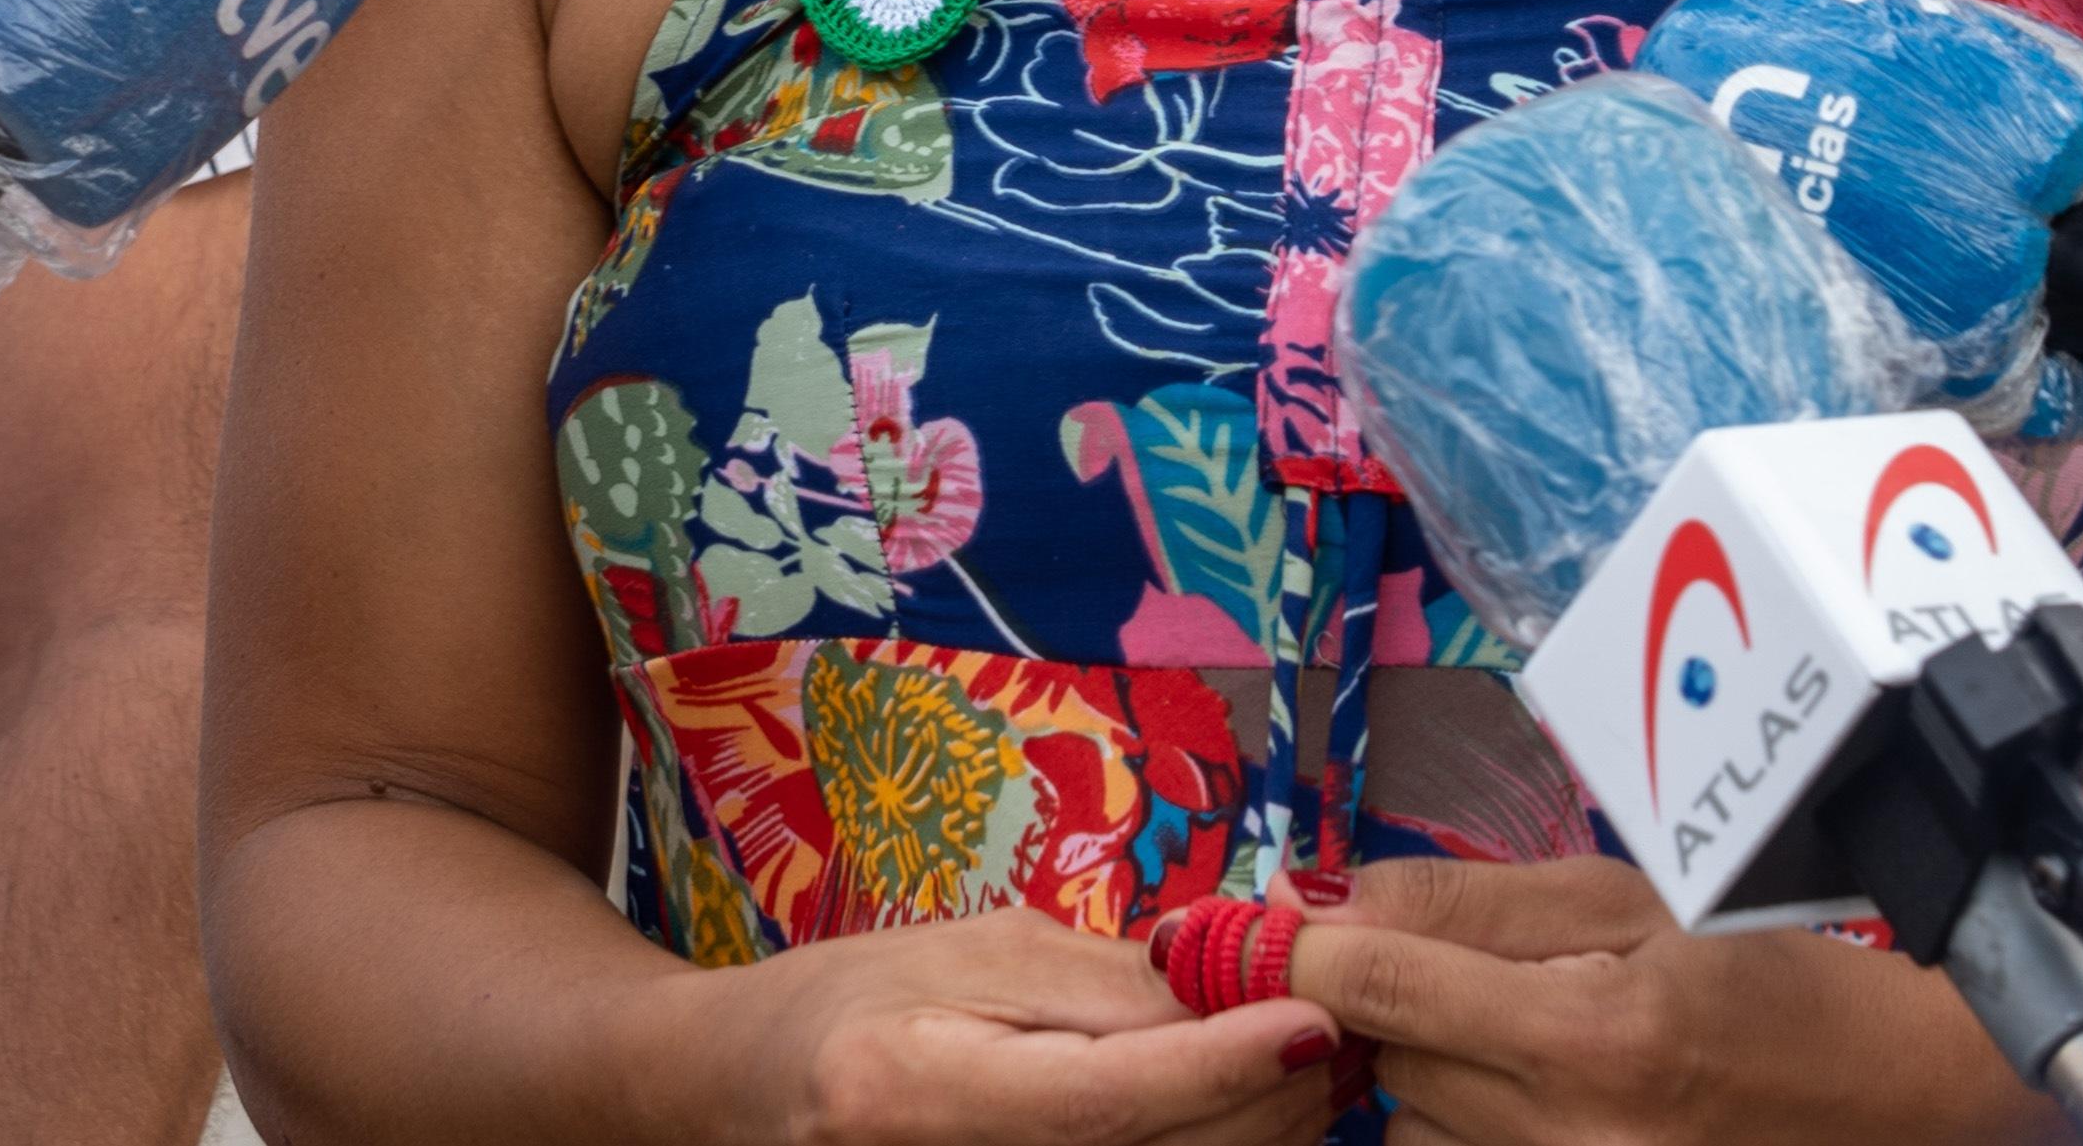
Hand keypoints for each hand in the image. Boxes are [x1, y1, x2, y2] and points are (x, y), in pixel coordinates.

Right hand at [670, 910, 1341, 1145]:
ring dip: (1259, 1130)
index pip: (1102, 1096)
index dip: (1218, 1061)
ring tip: (1304, 1058)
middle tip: (1339, 1021)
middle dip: (1269, 1094)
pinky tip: (1242, 1107)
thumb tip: (1238, 977)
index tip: (1312, 1013)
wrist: (743, 1099)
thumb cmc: (850, 1005)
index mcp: (916, 1091)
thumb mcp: (969, 954)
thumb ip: (1104, 980)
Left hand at [1285, 861, 2034, 1145]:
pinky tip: (1537, 1095)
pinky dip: (1477, 1130)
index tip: (1272, 924)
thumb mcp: (1631, 898)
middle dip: (1399, 1006)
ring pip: (1416, 1131)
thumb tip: (1318, 899)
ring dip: (1438, 1079)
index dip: (1305, 947)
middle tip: (1480, 975)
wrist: (1894, 1094)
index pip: (1374, 988)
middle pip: (1385, 1064)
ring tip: (1532, 1042)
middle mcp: (1574, 1143)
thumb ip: (1466, 899)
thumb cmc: (1773, 970)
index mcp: (1591, 1037)